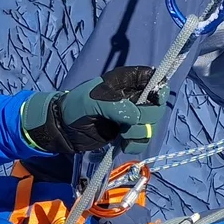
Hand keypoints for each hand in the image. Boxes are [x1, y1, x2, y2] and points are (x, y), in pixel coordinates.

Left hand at [21, 66, 169, 154]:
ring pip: (151, 125)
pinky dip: (136, 145)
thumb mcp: (92, 101)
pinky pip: (143, 140)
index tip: (153, 100)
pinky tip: (123, 144)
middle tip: (128, 123)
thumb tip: (137, 117)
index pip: (154, 79)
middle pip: (157, 106)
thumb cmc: (75, 107)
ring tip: (122, 136)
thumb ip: (116, 107)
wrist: (63, 130)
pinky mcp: (128, 133)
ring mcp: (132, 116)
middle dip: (146, 117)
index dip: (159, 89)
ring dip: (140, 133)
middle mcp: (133, 97)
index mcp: (126, 81)